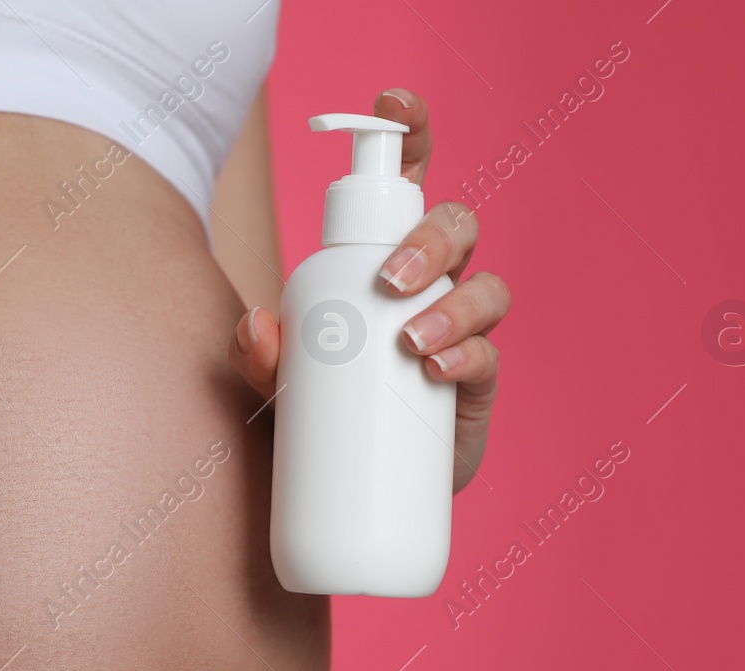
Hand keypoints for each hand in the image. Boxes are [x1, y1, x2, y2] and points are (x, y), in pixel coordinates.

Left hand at [229, 87, 509, 492]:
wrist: (353, 490)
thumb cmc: (317, 414)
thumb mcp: (274, 382)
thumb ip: (255, 354)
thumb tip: (255, 326)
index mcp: (384, 259)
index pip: (404, 183)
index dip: (408, 133)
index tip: (392, 104)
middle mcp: (431, 285)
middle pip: (456, 225)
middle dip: (431, 239)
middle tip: (391, 281)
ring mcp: (461, 333)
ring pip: (484, 287)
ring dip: (453, 305)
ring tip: (410, 341)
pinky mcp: (476, 384)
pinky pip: (489, 355)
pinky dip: (466, 355)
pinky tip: (435, 369)